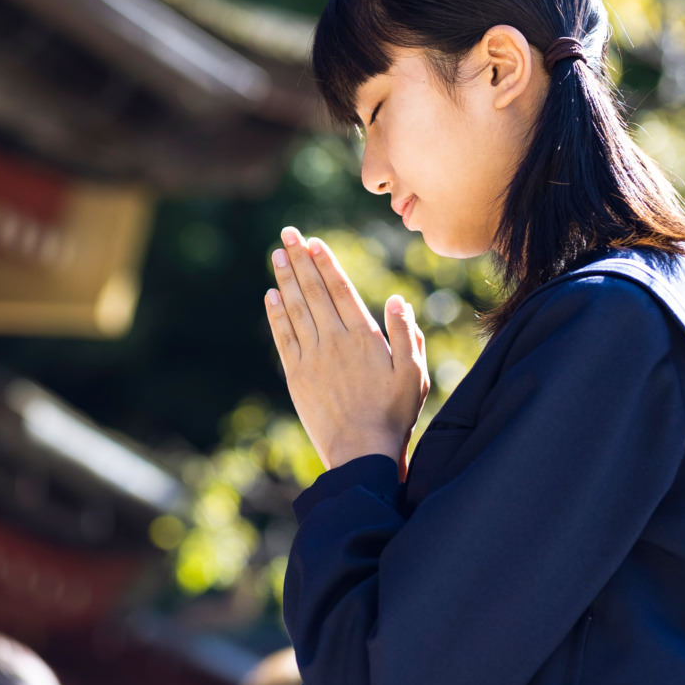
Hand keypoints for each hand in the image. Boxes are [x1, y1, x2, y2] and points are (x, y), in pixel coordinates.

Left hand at [263, 226, 428, 472]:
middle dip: (301, 260)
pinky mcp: (297, 376)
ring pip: (296, 309)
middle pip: (314, 292)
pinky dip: (276, 315)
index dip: (326, 263)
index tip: (314, 242)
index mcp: (364, 337)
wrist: (360, 451)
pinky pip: (284, 338)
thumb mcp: (413, 374)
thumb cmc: (393, 414)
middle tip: (287, 233)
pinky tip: (271, 296)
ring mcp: (313, 357)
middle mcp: (335, 341)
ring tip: (277, 255)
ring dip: (286, 280)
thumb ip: (405, 335)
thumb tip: (397, 299)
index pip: (341, 290)